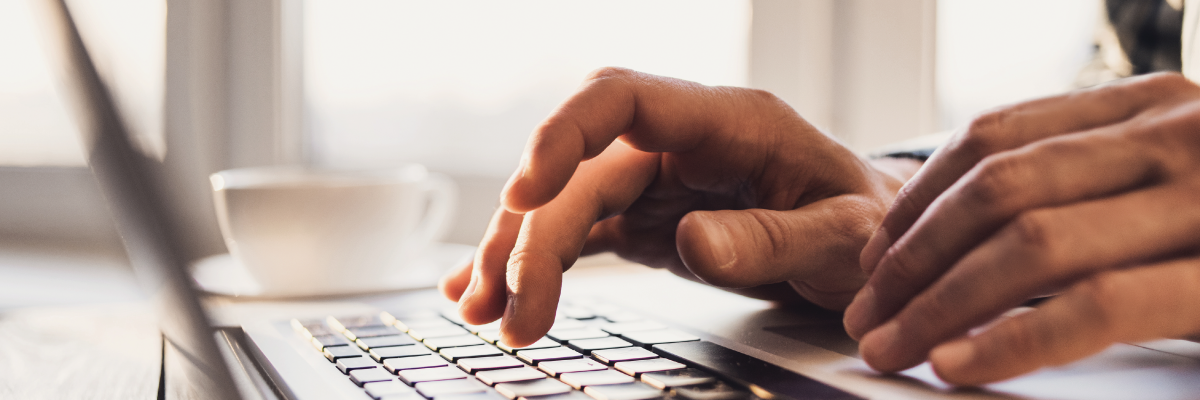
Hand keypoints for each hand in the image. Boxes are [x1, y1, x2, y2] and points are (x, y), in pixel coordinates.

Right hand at [437, 67, 911, 346]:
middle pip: (578, 170)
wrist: (873, 241)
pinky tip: (492, 292)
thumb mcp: (843, 236)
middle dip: (531, 236)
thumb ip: (771, 238)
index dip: (563, 135)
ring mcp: (655, 180)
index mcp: (727, 122)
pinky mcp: (645, 218)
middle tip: (511, 310)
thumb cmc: (866, 223)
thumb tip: (691, 244)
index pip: (621, 98)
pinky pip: (576, 232)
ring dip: (516, 254)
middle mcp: (678, 143)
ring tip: (483, 312)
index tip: (525, 191)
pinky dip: (534, 262)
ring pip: (564, 203)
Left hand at [845, 72, 1199, 384]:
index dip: (917, 198)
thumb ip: (1087, 184)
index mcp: (1147, 106)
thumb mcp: (1170, 178)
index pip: (995, 137)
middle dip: (913, 259)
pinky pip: (1095, 307)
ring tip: (892, 346)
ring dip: (939, 304)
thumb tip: (958, 239)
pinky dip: (1012, 340)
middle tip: (866, 313)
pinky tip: (956, 362)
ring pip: (1030, 244)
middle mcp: (1172, 136)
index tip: (872, 255)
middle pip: (998, 190)